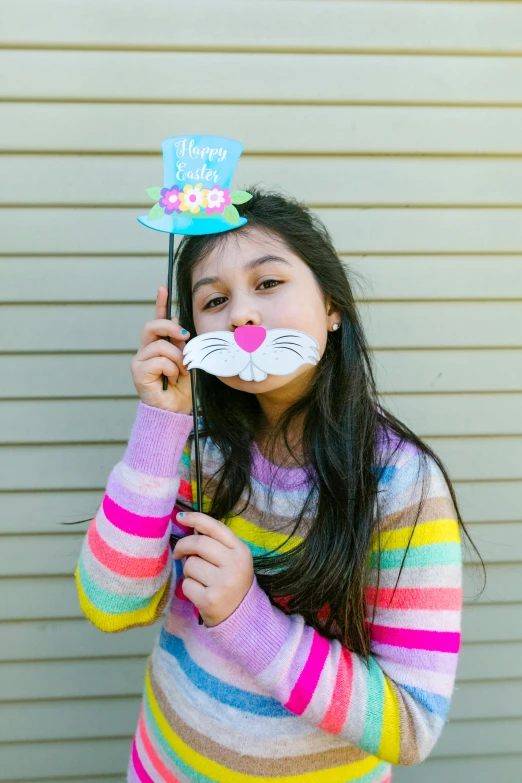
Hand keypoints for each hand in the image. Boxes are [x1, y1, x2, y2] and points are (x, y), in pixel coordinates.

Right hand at [130, 286, 191, 412]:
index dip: (159, 303)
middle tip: (186, 337)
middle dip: (171, 327)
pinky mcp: (138, 373)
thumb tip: (177, 322)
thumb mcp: (189, 360)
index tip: (163, 287)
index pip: (157, 320)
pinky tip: (171, 380)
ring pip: (160, 345)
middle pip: (152, 326)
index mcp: (158, 345)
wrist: (178, 411)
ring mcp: (140, 361)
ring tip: (180, 372)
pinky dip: (171, 369)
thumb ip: (182, 343)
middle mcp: (145, 351)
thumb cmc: (184, 387)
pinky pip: (159, 361)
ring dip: (177, 358)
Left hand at [172, 511, 254, 627]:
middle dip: (183, 546)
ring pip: (190, 564)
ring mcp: (223, 583)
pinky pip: (186, 584)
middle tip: (179, 553)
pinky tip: (200, 593)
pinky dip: (188, 588)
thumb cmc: (232, 583)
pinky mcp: (210, 600)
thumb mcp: (232, 560)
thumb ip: (216, 543)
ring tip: (200, 580)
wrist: (242, 617)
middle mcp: (235, 565)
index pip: (216, 528)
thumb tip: (192, 526)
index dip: (196, 518)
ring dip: (188, 571)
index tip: (180, 517)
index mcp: (241, 551)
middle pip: (199, 544)